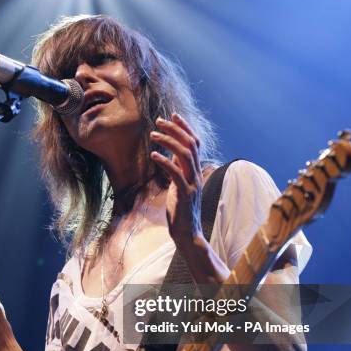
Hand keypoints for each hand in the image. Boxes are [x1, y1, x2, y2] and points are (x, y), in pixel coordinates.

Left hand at [150, 113, 203, 247]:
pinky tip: (153, 155)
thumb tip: (170, 156)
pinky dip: (165, 161)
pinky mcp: (185, 195)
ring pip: (184, 155)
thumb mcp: (178, 187)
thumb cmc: (180, 212)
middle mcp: (196, 175)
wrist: (187, 235)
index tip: (172, 115)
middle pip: (190, 145)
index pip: (194, 143)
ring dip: (168, 141)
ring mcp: (192, 184)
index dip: (185, 128)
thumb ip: (177, 171)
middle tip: (159, 120)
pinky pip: (176, 173)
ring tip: (153, 134)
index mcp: (195, 172)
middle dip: (175, 129)